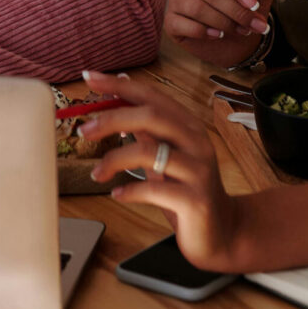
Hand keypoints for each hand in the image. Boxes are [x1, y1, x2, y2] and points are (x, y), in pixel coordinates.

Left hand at [78, 71, 241, 270]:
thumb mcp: (165, 154)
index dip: (119, 85)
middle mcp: (196, 142)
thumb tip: (118, 94)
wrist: (223, 231)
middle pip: (151, 116)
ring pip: (149, 153)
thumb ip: (146, 128)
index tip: (89, 78)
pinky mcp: (195, 201)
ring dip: (114, 160)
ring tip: (97, 173)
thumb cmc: (187, 189)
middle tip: (84, 130)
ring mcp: (198, 171)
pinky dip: (129, 191)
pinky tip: (117, 194)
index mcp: (188, 126)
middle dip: (112, 119)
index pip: (151, 95)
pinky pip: (154, 190)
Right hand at [164, 0, 272, 64]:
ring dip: (223, 23)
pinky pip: (182, 24)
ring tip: (240, 30)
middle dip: (236, 11)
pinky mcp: (170, 21)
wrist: (236, 41)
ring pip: (196, 9)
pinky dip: (204, 32)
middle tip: (254, 25)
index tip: (253, 5)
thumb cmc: (245, 11)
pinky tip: (217, 35)